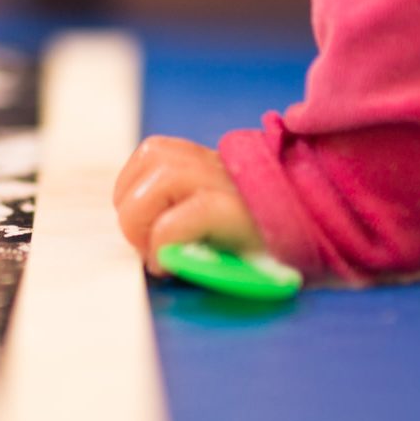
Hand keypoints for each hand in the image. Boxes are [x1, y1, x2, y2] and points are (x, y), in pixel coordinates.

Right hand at [112, 135, 264, 273]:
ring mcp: (206, 157)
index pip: (194, 211)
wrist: (290, 218)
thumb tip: (165, 261)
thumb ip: (207, 267)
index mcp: (240, 210)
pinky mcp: (193, 150)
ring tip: (139, 227)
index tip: (161, 266)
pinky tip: (140, 205)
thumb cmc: (266, 253)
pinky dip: (133, 178)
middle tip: (146, 249)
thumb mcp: (246, 270)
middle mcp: (222, 175)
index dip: (163, 240)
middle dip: (137, 220)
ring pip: (151, 156)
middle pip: (163, 177)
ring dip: (129, 196)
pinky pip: (150, 150)